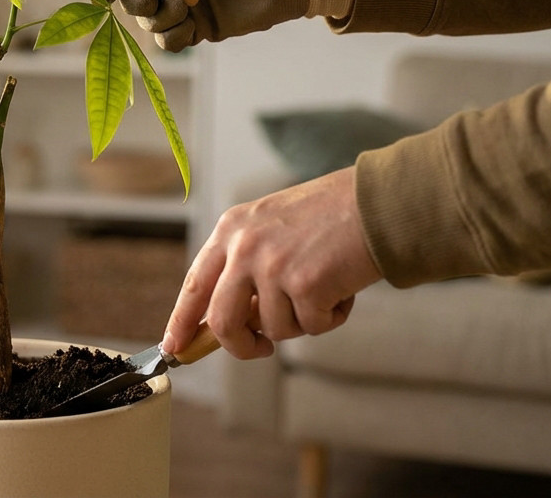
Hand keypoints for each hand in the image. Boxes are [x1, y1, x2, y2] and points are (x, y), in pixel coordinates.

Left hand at [161, 166, 381, 359]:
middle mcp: (244, 247)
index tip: (173, 346)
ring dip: (302, 321)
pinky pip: (311, 327)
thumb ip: (245, 266)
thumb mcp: (270, 227)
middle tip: (260, 348)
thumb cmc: (329, 217)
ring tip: (324, 288)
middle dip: (240, 345)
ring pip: (273, 329)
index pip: (194, 285)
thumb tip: (226, 321)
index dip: (181, 321)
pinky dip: (331, 317)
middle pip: (221, 321)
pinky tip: (343, 288)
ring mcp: (272, 266)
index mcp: (230, 230)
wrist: (376, 202)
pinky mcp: (304, 285)